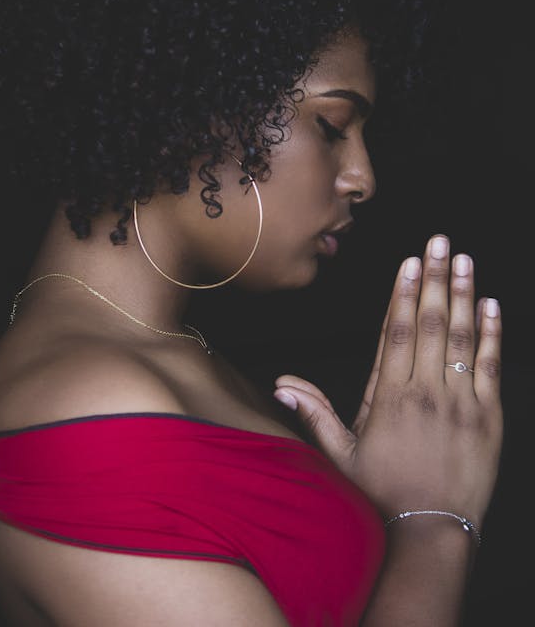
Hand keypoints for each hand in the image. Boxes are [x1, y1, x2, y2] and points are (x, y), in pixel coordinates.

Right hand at [273, 235, 502, 528]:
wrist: (428, 534)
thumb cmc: (380, 493)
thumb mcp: (340, 454)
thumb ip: (314, 413)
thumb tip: (282, 384)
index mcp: (390, 395)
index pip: (397, 331)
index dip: (404, 293)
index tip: (410, 262)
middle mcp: (425, 391)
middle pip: (431, 322)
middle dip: (435, 277)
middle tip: (440, 241)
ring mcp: (460, 403)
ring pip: (462, 337)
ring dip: (465, 295)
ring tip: (465, 261)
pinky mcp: (488, 418)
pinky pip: (490, 367)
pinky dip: (492, 335)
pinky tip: (493, 306)